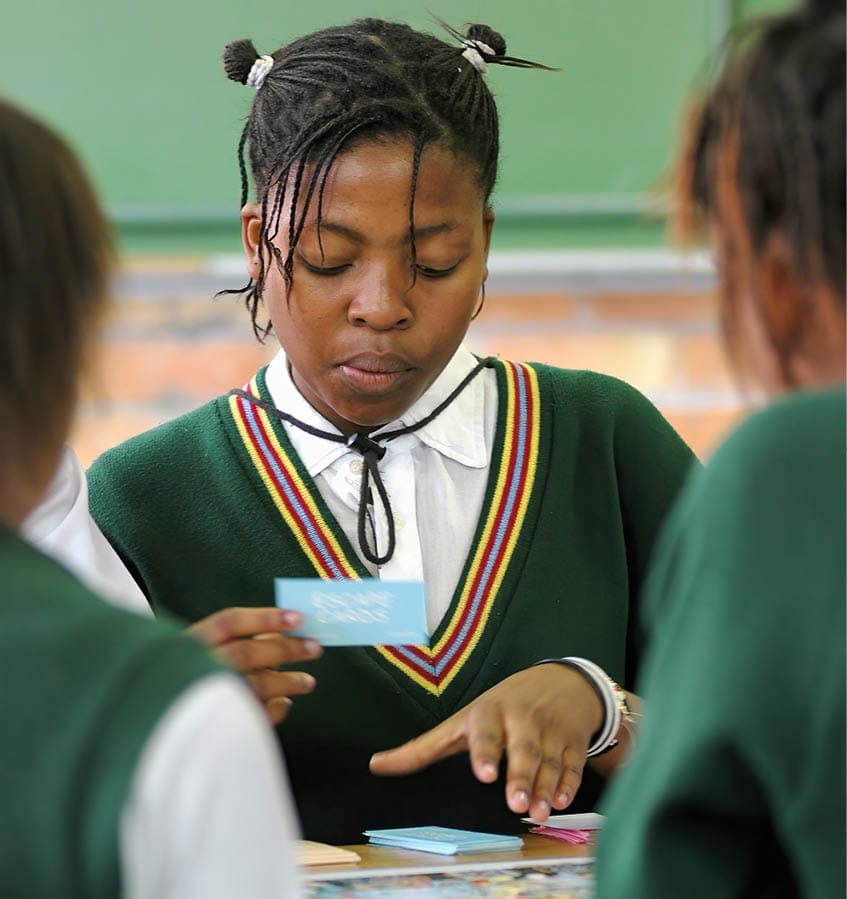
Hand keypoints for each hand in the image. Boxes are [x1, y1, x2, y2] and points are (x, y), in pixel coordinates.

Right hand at [188, 607, 321, 724]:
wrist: (146, 728)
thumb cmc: (177, 681)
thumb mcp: (193, 652)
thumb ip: (228, 642)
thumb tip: (275, 634)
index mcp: (188, 645)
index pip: (230, 622)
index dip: (266, 618)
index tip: (296, 618)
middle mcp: (195, 669)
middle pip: (247, 653)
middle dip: (285, 649)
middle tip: (314, 647)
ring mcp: (205, 700)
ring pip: (255, 685)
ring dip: (287, 682)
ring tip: (307, 681)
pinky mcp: (216, 728)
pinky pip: (254, 716)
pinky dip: (275, 709)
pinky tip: (284, 703)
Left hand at [369, 664, 602, 821]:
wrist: (559, 681)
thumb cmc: (498, 708)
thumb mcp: (461, 722)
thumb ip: (422, 748)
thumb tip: (374, 765)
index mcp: (488, 713)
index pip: (485, 732)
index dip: (485, 752)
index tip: (484, 774)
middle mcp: (520, 719)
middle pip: (522, 749)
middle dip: (519, 776)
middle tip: (515, 804)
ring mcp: (549, 730)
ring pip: (548, 762)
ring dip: (544, 789)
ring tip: (538, 813)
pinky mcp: (573, 741)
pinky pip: (573, 764)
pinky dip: (570, 784)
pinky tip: (562, 802)